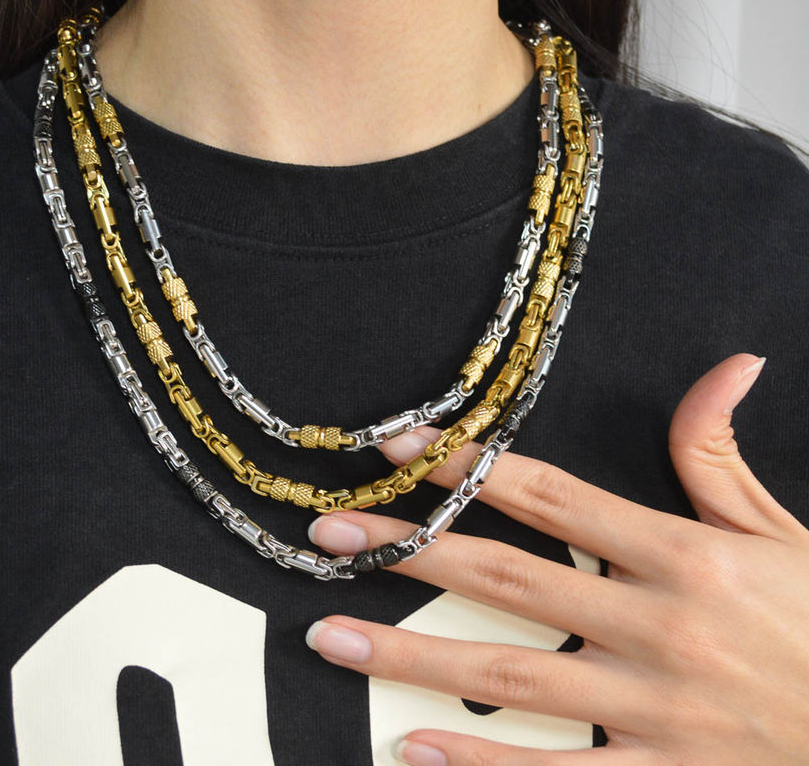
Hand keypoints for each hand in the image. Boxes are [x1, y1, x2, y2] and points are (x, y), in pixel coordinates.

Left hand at [305, 353, 808, 764]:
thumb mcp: (780, 529)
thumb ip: (721, 452)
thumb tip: (726, 365)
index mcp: (683, 554)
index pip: (548, 495)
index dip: (467, 466)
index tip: (399, 448)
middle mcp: (659, 627)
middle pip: (504, 576)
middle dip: (408, 550)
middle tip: (328, 533)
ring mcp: (658, 712)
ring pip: (510, 677)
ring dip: (410, 656)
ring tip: (331, 637)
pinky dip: (483, 764)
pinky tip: (412, 749)